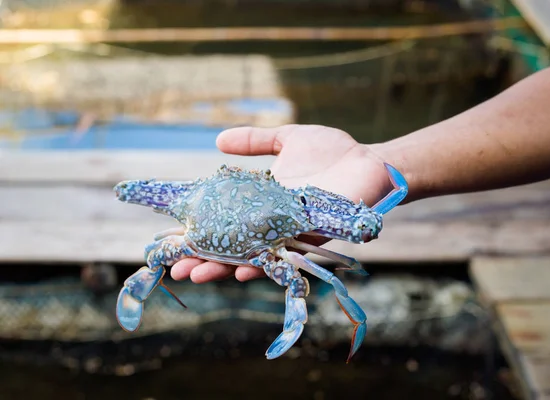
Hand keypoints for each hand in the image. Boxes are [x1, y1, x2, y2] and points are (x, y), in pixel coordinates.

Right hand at [171, 124, 394, 283]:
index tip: (173, 237)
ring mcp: (290, 234)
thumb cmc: (332, 151)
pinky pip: (285, 257)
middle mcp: (272, 223)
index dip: (201, 230)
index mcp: (263, 202)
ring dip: (225, 267)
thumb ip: (255, 140)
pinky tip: (242, 269)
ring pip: (253, 256)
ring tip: (198, 274)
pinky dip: (264, 264)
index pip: (226, 220)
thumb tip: (217, 141)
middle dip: (206, 258)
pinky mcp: (310, 239)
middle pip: (234, 245)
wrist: (370, 161)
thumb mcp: (288, 138)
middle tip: (179, 268)